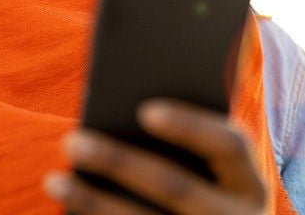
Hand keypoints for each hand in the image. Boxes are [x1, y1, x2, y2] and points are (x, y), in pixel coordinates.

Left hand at [43, 99, 271, 214]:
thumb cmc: (209, 184)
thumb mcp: (214, 168)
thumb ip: (190, 133)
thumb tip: (132, 101)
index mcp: (251, 183)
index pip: (229, 145)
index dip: (190, 125)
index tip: (145, 109)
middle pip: (174, 186)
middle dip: (118, 161)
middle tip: (70, 139)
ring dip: (92, 204)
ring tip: (53, 179)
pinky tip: (67, 212)